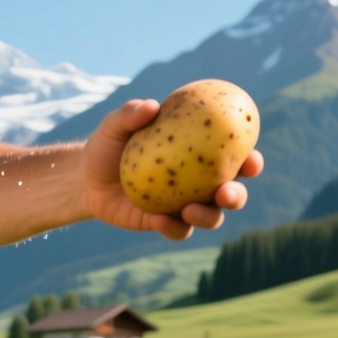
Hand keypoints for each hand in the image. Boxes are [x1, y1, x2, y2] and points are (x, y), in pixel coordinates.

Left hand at [82, 100, 262, 240]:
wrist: (86, 179)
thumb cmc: (108, 146)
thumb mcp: (113, 127)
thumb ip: (129, 114)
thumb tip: (151, 106)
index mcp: (199, 155)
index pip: (233, 156)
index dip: (250, 160)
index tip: (251, 159)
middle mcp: (199, 182)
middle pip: (232, 192)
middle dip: (236, 194)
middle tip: (226, 191)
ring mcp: (184, 205)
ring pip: (211, 216)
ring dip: (208, 216)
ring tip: (190, 211)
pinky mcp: (166, 224)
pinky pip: (178, 230)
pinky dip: (173, 228)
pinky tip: (159, 221)